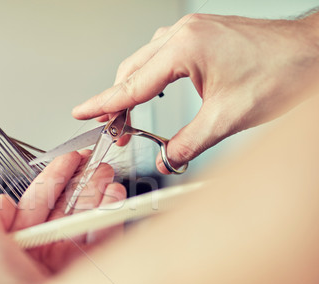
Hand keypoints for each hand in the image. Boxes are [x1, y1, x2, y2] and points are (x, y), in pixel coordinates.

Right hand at [72, 13, 318, 173]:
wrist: (314, 53)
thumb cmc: (283, 71)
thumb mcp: (229, 118)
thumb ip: (188, 143)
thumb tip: (165, 159)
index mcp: (185, 48)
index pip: (131, 83)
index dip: (103, 102)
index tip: (81, 112)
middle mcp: (184, 34)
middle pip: (132, 70)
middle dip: (117, 101)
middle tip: (112, 130)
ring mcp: (192, 32)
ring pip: (145, 61)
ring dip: (133, 89)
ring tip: (127, 117)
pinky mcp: (201, 35)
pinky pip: (162, 55)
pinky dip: (151, 77)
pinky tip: (153, 91)